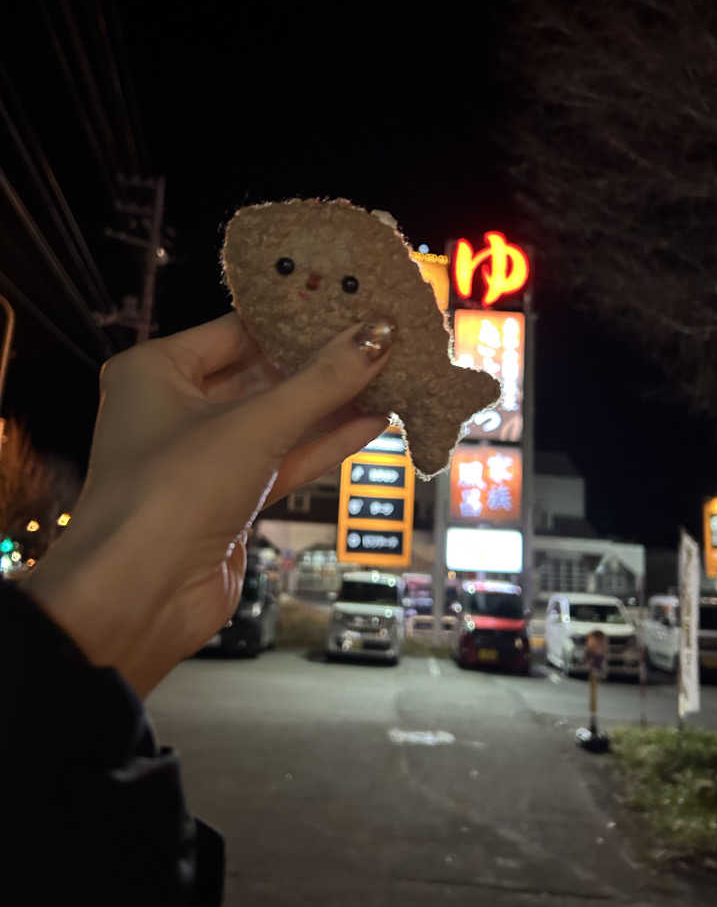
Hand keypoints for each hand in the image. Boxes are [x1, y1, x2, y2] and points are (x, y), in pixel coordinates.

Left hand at [27, 313, 392, 695]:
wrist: (139, 600)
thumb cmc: (167, 497)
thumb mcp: (254, 425)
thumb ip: (321, 382)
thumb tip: (375, 336)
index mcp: (156, 372)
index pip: (238, 329)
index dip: (296, 319)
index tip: (349, 306)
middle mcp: (174, 409)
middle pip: (262, 374)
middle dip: (320, 364)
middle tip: (377, 342)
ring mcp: (203, 457)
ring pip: (278, 420)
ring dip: (331, 406)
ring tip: (387, 379)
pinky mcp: (228, 499)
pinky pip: (284, 460)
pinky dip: (325, 444)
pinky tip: (372, 424)